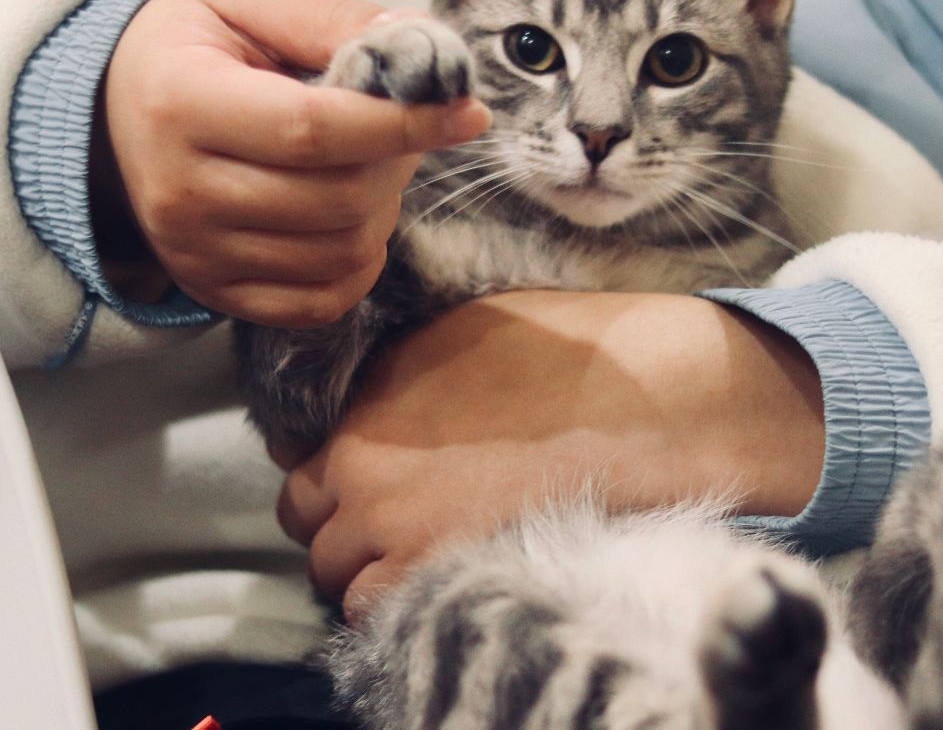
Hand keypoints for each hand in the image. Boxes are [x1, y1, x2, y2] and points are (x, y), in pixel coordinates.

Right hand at [95, 0, 488, 326]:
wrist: (113, 101)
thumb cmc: (193, 43)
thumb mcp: (251, 2)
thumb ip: (336, 21)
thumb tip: (426, 50)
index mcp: (182, 103)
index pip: (313, 130)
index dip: (402, 124)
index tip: (465, 112)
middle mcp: (178, 190)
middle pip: (334, 200)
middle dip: (394, 163)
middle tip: (399, 127)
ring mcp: (192, 251)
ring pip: (338, 253)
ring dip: (381, 209)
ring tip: (365, 164)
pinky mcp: (210, 290)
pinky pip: (318, 302)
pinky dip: (357, 266)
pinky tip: (351, 217)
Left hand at [275, 290, 823, 619]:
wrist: (644, 406)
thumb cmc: (575, 360)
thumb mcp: (464, 333)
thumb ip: (402, 377)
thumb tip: (376, 401)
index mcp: (368, 395)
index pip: (299, 456)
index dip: (335, 474)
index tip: (370, 483)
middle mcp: (360, 459)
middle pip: (305, 516)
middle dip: (342, 523)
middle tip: (397, 526)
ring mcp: (388, 522)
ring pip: (332, 573)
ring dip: (366, 570)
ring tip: (425, 559)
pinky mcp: (426, 572)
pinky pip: (373, 609)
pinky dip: (394, 605)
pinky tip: (443, 581)